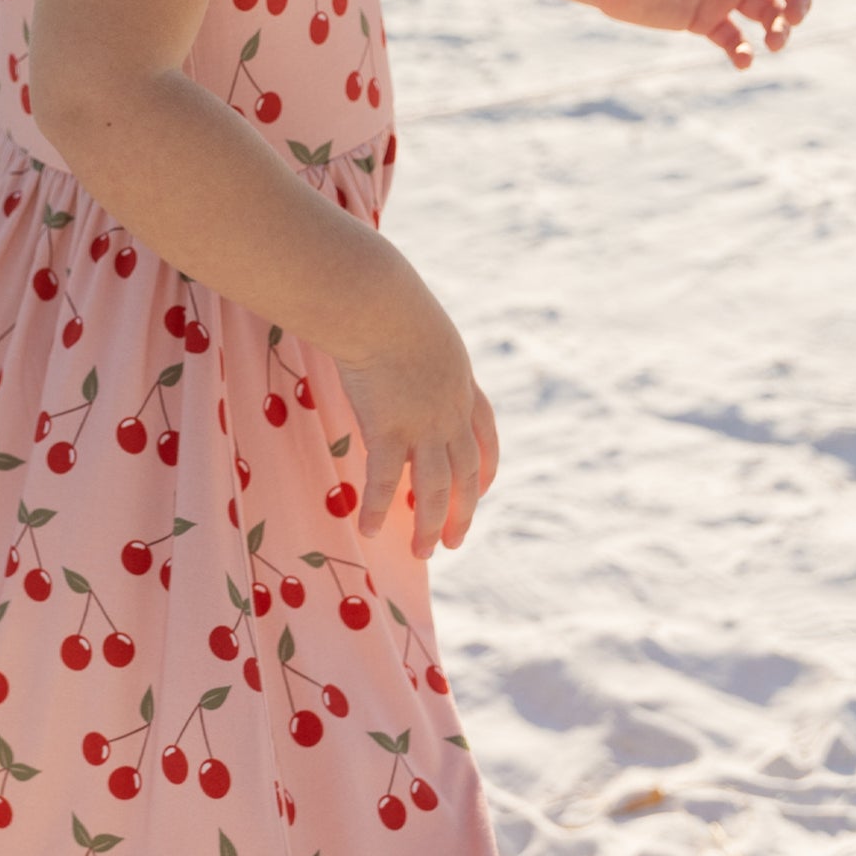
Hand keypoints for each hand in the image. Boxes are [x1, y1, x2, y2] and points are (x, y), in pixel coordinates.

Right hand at [332, 285, 498, 559]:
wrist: (380, 304)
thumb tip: (400, 345)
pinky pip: (385, 481)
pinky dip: (379, 508)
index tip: (484, 489)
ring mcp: (423, 425)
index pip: (486, 437)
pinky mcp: (389, 430)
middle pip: (466, 474)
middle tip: (454, 542)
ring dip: (431, 525)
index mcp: (462, 385)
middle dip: (463, 512)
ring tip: (423, 553)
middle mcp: (450, 413)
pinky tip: (369, 529)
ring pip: (436, 489)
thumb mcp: (420, 326)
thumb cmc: (388, 303)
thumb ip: (419, 348)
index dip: (487, 468)